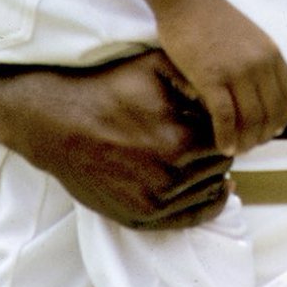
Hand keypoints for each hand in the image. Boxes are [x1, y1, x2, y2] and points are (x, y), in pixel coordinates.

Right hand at [0, 48, 234, 229]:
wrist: (59, 123)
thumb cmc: (109, 89)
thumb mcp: (156, 66)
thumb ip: (197, 77)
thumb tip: (227, 91)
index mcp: (180, 140)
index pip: (228, 138)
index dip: (226, 124)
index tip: (218, 115)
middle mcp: (170, 178)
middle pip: (220, 166)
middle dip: (220, 147)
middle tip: (209, 133)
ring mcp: (153, 202)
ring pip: (207, 191)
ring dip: (211, 173)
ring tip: (205, 155)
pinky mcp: (139, 218)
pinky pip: (188, 219)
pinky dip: (205, 205)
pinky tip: (215, 192)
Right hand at [155, 0, 286, 156]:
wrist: (187, 0)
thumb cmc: (213, 18)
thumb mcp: (250, 37)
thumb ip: (259, 61)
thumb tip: (263, 94)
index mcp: (271, 52)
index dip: (282, 118)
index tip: (272, 130)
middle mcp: (260, 62)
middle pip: (271, 112)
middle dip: (263, 135)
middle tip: (250, 145)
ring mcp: (237, 70)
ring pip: (251, 119)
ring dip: (245, 141)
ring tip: (237, 149)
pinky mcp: (211, 77)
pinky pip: (225, 117)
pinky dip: (226, 137)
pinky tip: (223, 146)